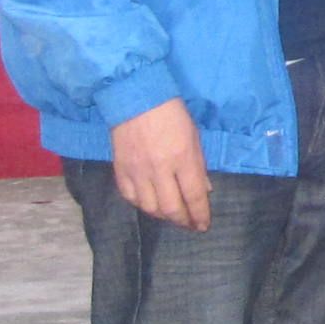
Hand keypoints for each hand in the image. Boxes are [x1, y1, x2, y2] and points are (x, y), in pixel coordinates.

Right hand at [110, 97, 212, 231]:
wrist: (136, 97)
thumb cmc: (172, 114)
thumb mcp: (194, 136)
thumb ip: (198, 165)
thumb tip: (204, 190)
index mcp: (182, 158)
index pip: (194, 196)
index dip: (200, 215)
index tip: (203, 225)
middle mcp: (160, 169)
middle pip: (171, 208)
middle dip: (183, 221)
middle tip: (189, 225)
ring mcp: (138, 171)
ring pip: (150, 208)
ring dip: (163, 216)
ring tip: (171, 215)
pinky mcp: (120, 170)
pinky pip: (130, 197)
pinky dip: (142, 205)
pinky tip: (150, 204)